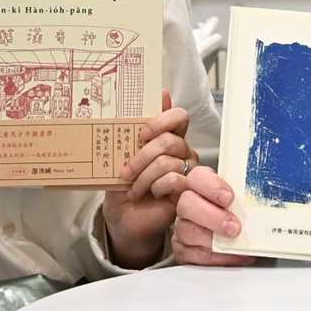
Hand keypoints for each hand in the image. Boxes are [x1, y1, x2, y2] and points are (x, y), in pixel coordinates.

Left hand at [100, 95, 194, 266]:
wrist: (125, 215)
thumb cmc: (125, 183)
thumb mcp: (123, 153)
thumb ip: (137, 126)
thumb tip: (158, 94)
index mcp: (168, 137)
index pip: (178, 117)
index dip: (163, 120)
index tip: (143, 132)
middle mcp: (181, 151)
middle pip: (170, 140)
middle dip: (142, 156)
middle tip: (126, 170)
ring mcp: (187, 171)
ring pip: (168, 162)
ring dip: (144, 177)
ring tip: (134, 188)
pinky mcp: (187, 191)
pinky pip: (174, 179)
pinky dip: (155, 188)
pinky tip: (150, 195)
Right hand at [161, 164, 259, 267]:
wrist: (243, 242)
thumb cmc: (242, 216)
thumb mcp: (246, 201)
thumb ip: (249, 197)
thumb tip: (273, 197)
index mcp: (202, 186)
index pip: (197, 177)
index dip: (210, 186)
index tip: (228, 197)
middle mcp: (189, 205)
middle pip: (187, 204)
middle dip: (211, 216)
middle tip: (233, 226)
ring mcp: (184, 228)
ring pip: (187, 230)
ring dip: (212, 238)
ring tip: (234, 242)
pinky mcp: (185, 250)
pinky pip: (193, 254)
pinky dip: (215, 257)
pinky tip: (231, 255)